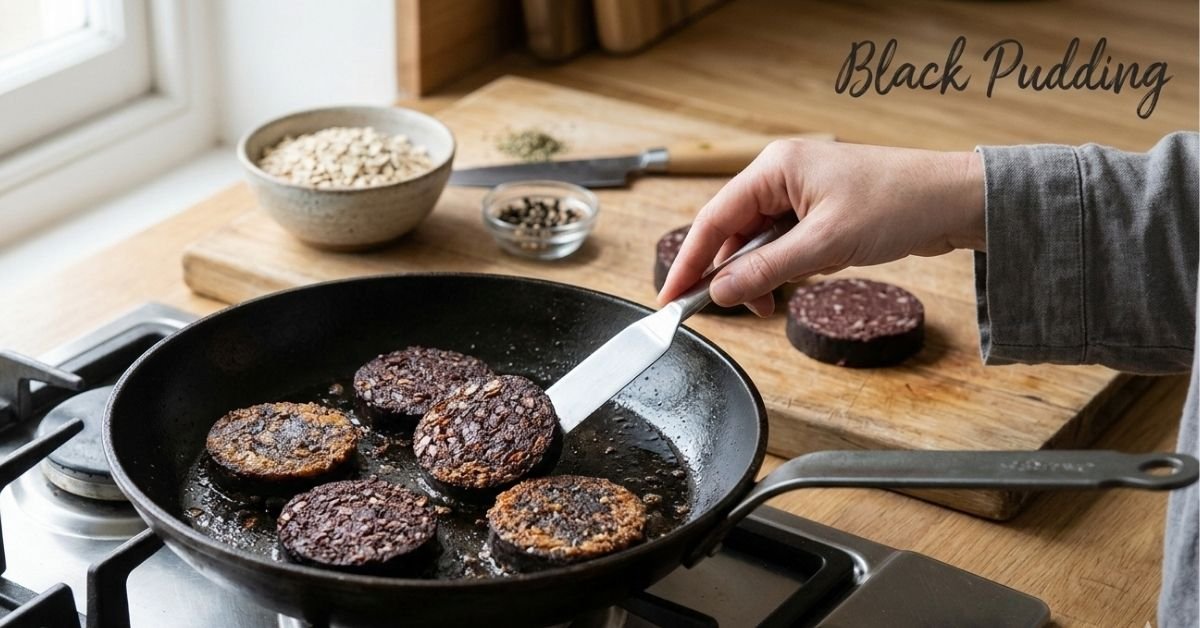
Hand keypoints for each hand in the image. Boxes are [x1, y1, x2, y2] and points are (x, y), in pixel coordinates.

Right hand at [656, 139, 985, 315]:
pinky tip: (800, 281)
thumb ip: (767, 270)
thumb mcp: (825, 245)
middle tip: (735, 311)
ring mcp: (801, 193)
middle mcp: (782, 175)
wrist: (954, 201)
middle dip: (730, 274)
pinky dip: (784, 268)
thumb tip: (719, 292)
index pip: (714, 219)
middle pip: (732, 232)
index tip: (670, 296)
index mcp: (775, 167)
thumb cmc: (897, 205)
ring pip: (758, 242)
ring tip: (773, 303)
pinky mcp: (819, 211)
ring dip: (761, 275)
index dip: (688, 261)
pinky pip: (784, 243)